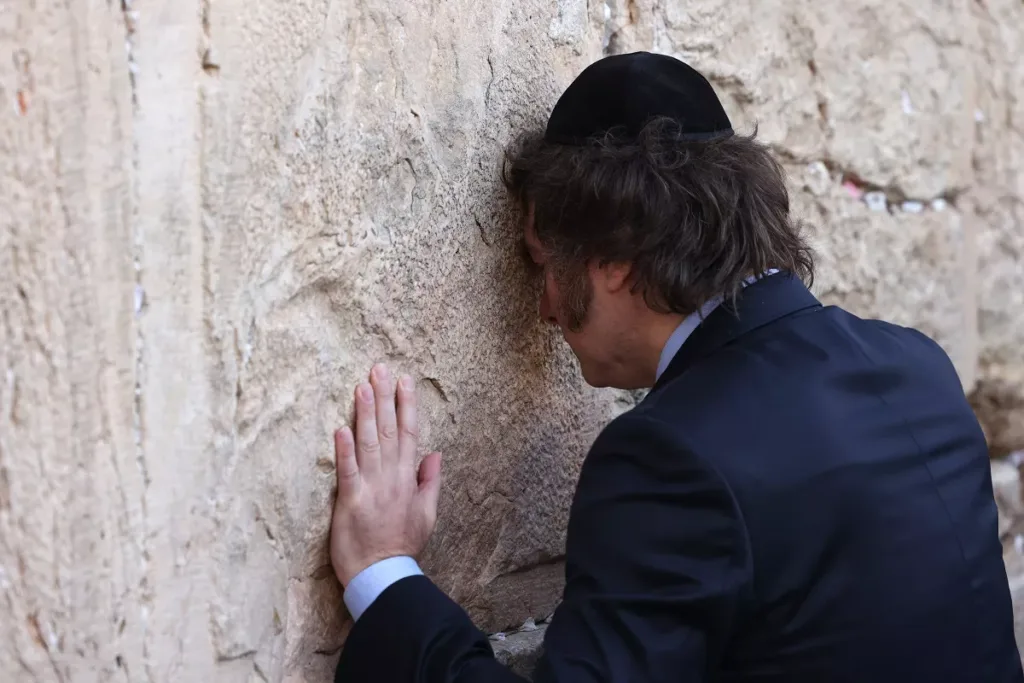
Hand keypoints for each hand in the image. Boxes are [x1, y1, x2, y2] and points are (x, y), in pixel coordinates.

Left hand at [329, 363, 442, 586]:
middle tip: (380, 368)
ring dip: (365, 413)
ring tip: (362, 386)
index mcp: (408, 478)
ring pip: (369, 443)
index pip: (409, 434)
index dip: (407, 406)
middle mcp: (391, 477)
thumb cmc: (402, 545)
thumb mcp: (427, 514)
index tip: (405, 380)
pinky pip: (348, 471)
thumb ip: (430, 481)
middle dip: (385, 397)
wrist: (384, 576)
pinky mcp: (350, 501)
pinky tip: (342, 428)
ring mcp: (371, 488)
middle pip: (388, 430)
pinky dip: (345, 450)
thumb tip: (435, 454)